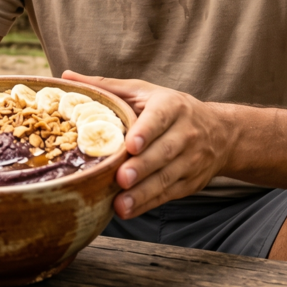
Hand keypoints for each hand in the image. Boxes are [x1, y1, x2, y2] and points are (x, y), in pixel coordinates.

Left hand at [64, 71, 232, 219]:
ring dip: (144, 193)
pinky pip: (168, 194)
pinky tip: (128, 210)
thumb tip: (65, 76)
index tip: (131, 145)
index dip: (146, 132)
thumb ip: (107, 86)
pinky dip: (148, 203)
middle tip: (121, 179)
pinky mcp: (190, 182)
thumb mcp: (144, 92)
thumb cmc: (170, 108)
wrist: (221, 132)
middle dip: (143, 168)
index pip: (159, 119)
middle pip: (163, 152)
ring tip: (120, 204)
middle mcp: (185, 133)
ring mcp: (191, 160)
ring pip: (167, 177)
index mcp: (171, 106)